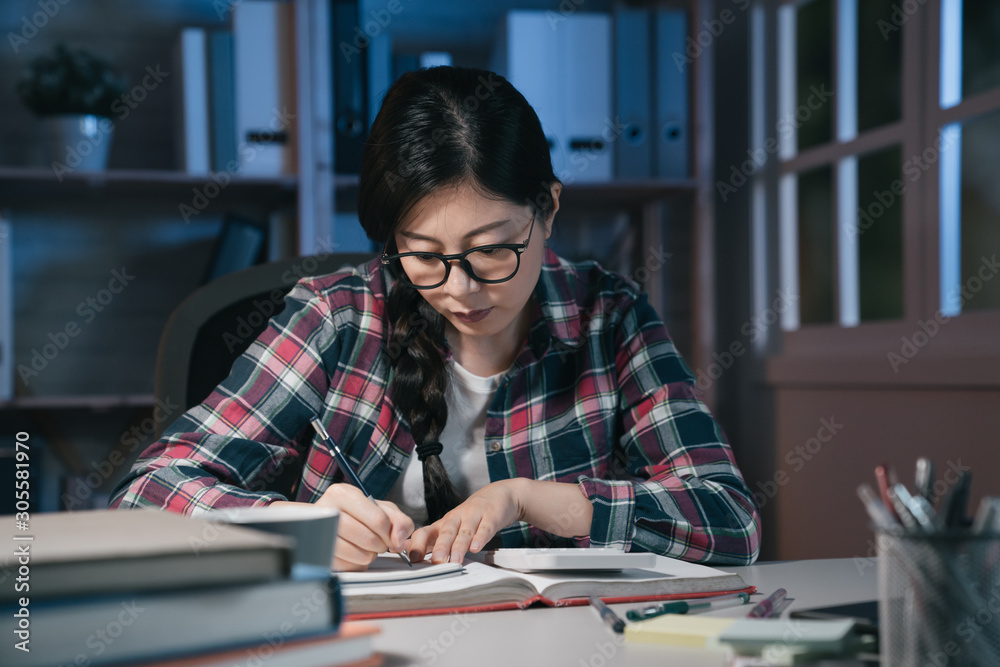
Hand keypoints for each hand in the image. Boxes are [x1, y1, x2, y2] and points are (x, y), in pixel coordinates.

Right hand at [270, 484, 413, 571]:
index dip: (390, 533)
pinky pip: (349, 567)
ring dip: (369, 555)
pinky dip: (357, 564)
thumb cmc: (359, 514)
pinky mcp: (319, 555)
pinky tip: (353, 554)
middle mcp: (327, 510)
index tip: (390, 535)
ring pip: (359, 555)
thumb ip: (399, 521)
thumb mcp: (382, 509)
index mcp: (343, 494)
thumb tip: (399, 540)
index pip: (378, 520)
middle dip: (380, 545)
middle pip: (368, 539)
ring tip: (364, 546)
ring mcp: (319, 534)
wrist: (329, 523)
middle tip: (378, 542)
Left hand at [406, 479, 524, 564]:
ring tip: (455, 560)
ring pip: (464, 531)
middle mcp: (456, 518)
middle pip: (446, 532)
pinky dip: (480, 538)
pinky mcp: (491, 516)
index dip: (418, 545)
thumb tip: (409, 553)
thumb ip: (433, 540)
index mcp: (443, 523)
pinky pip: (485, 528)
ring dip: (459, 546)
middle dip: (440, 547)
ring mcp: (473, 516)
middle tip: (436, 561)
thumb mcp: (450, 526)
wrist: (497, 495)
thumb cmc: (470, 516)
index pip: (425, 532)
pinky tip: (476, 547)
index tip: (414, 560)